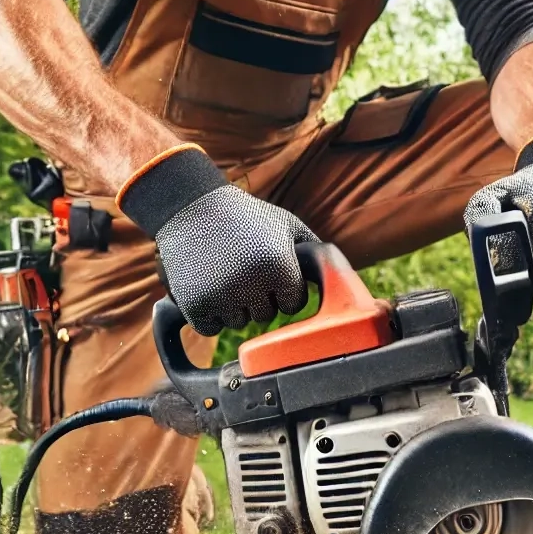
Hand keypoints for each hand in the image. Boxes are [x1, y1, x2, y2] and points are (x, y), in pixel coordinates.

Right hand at [156, 185, 316, 333]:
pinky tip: (206, 285)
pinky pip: (210, 328)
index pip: (293, 304)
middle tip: (242, 266)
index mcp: (279, 266)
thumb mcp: (286, 224)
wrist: (189, 205)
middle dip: (258, 296)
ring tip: (223, 271)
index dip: (282, 286)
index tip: (268, 266)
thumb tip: (343, 279)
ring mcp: (221, 298)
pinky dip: (208, 313)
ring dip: (233, 305)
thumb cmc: (245, 216)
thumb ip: (315, 251)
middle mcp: (251, 285)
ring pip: (239, 323)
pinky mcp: (194, 306)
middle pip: (266, 316)